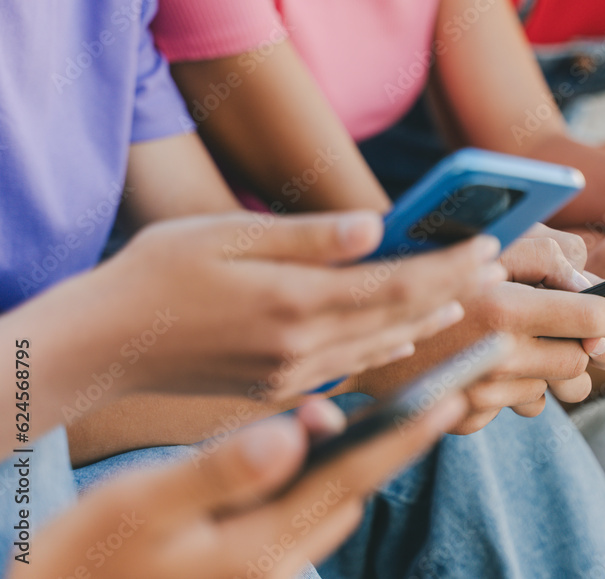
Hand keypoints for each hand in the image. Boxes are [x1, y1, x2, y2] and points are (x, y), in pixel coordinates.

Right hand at [14, 396, 465, 578]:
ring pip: (333, 502)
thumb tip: (291, 434)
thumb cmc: (90, 559)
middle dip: (399, 442)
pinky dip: (323, 475)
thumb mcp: (144, 507)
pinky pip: (305, 513)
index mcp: (262, 544)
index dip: (406, 436)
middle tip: (435, 393)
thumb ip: (221, 472)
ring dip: (362, 457)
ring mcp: (265, 568)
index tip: (452, 398)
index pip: (354, 479)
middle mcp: (278, 561)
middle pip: (356, 490)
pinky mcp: (249, 564)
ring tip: (385, 410)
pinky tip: (312, 445)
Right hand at [22, 211, 503, 405]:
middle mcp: (302, 346)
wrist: (104, 345)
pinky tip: (407, 337)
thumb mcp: (227, 235)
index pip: (398, 284)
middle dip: (453, 289)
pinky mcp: (279, 387)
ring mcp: (292, 375)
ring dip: (429, 321)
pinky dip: (388, 349)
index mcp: (294, 301)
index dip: (450, 265)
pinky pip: (352, 368)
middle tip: (492, 262)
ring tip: (464, 296)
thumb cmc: (157, 274)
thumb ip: (308, 236)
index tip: (487, 243)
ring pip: (382, 348)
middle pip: (401, 317)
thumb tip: (377, 224)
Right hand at [355, 230, 604, 433]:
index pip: (594, 323)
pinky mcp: (462, 419)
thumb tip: (590, 283)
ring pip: (550, 391)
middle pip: (579, 364)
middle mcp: (492, 362)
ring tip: (511, 336)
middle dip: (577, 342)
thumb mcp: (483, 239)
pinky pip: (512, 408)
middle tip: (560, 320)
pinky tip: (482, 359)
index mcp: (502, 311)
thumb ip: (546, 255)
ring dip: (542, 366)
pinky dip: (509, 387)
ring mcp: (476, 398)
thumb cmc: (420, 262)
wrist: (346, 318)